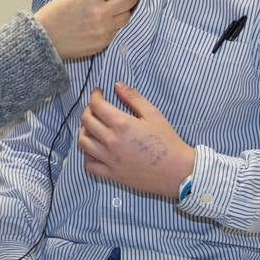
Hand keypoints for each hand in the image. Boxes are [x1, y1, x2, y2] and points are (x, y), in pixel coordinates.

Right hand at [34, 0, 140, 60]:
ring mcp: (104, 29)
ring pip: (127, 15)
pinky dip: (115, 23)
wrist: (45, 38)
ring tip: (117, 6)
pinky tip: (106, 20)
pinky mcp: (104, 42)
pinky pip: (118, 29)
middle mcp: (101, 11)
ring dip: (125, 9)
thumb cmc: (56, 12)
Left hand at [79, 83, 194, 198]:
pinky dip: (87, 156)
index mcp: (121, 124)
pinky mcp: (111, 174)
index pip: (96, 105)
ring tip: (93, 127)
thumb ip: (133, 98)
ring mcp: (109, 159)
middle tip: (96, 107)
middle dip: (88, 110)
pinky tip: (95, 150)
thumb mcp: (154, 115)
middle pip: (86, 121)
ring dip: (84, 131)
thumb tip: (117, 85)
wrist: (177, 172)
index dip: (94, 95)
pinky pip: (89, 165)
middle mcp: (111, 141)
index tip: (98, 92)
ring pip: (82, 142)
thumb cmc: (168, 142)